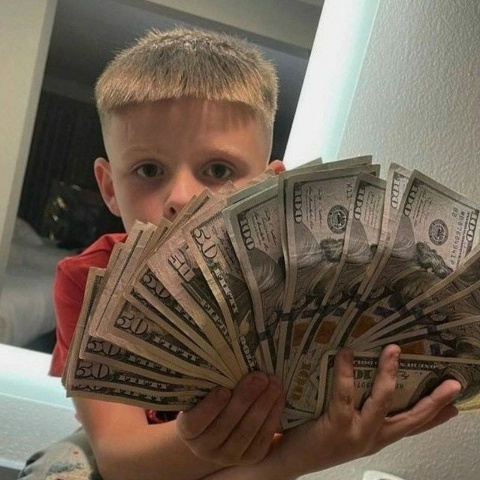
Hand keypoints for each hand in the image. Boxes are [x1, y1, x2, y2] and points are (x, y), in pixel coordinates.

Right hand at [176, 371, 283, 466]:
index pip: (195, 422)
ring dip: (263, 405)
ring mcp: (227, 457)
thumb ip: (210, 382)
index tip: (223, 390)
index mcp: (188, 431)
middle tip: (259, 377)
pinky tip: (279, 397)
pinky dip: (272, 416)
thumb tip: (226, 353)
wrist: (220, 426)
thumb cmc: (209, 399)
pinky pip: (262, 439)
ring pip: (247, 432)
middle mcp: (204, 448)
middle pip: (226, 424)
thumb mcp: (202, 393)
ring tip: (273, 383)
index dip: (209, 407)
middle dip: (245, 399)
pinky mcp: (248, 459)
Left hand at [279, 345, 460, 475]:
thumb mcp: (346, 424)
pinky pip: (345, 394)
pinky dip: (346, 372)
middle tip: (453, 382)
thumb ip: (358, 406)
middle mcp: (372, 437)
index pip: (412, 425)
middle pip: (410, 418)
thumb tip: (363, 373)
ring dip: (388, 374)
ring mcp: (356, 433)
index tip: (456, 403)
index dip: (435, 415)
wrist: (289, 458)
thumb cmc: (315, 436)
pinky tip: (347, 354)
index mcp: (376, 436)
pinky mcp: (337, 426)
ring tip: (394, 349)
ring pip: (381, 401)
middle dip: (433, 400)